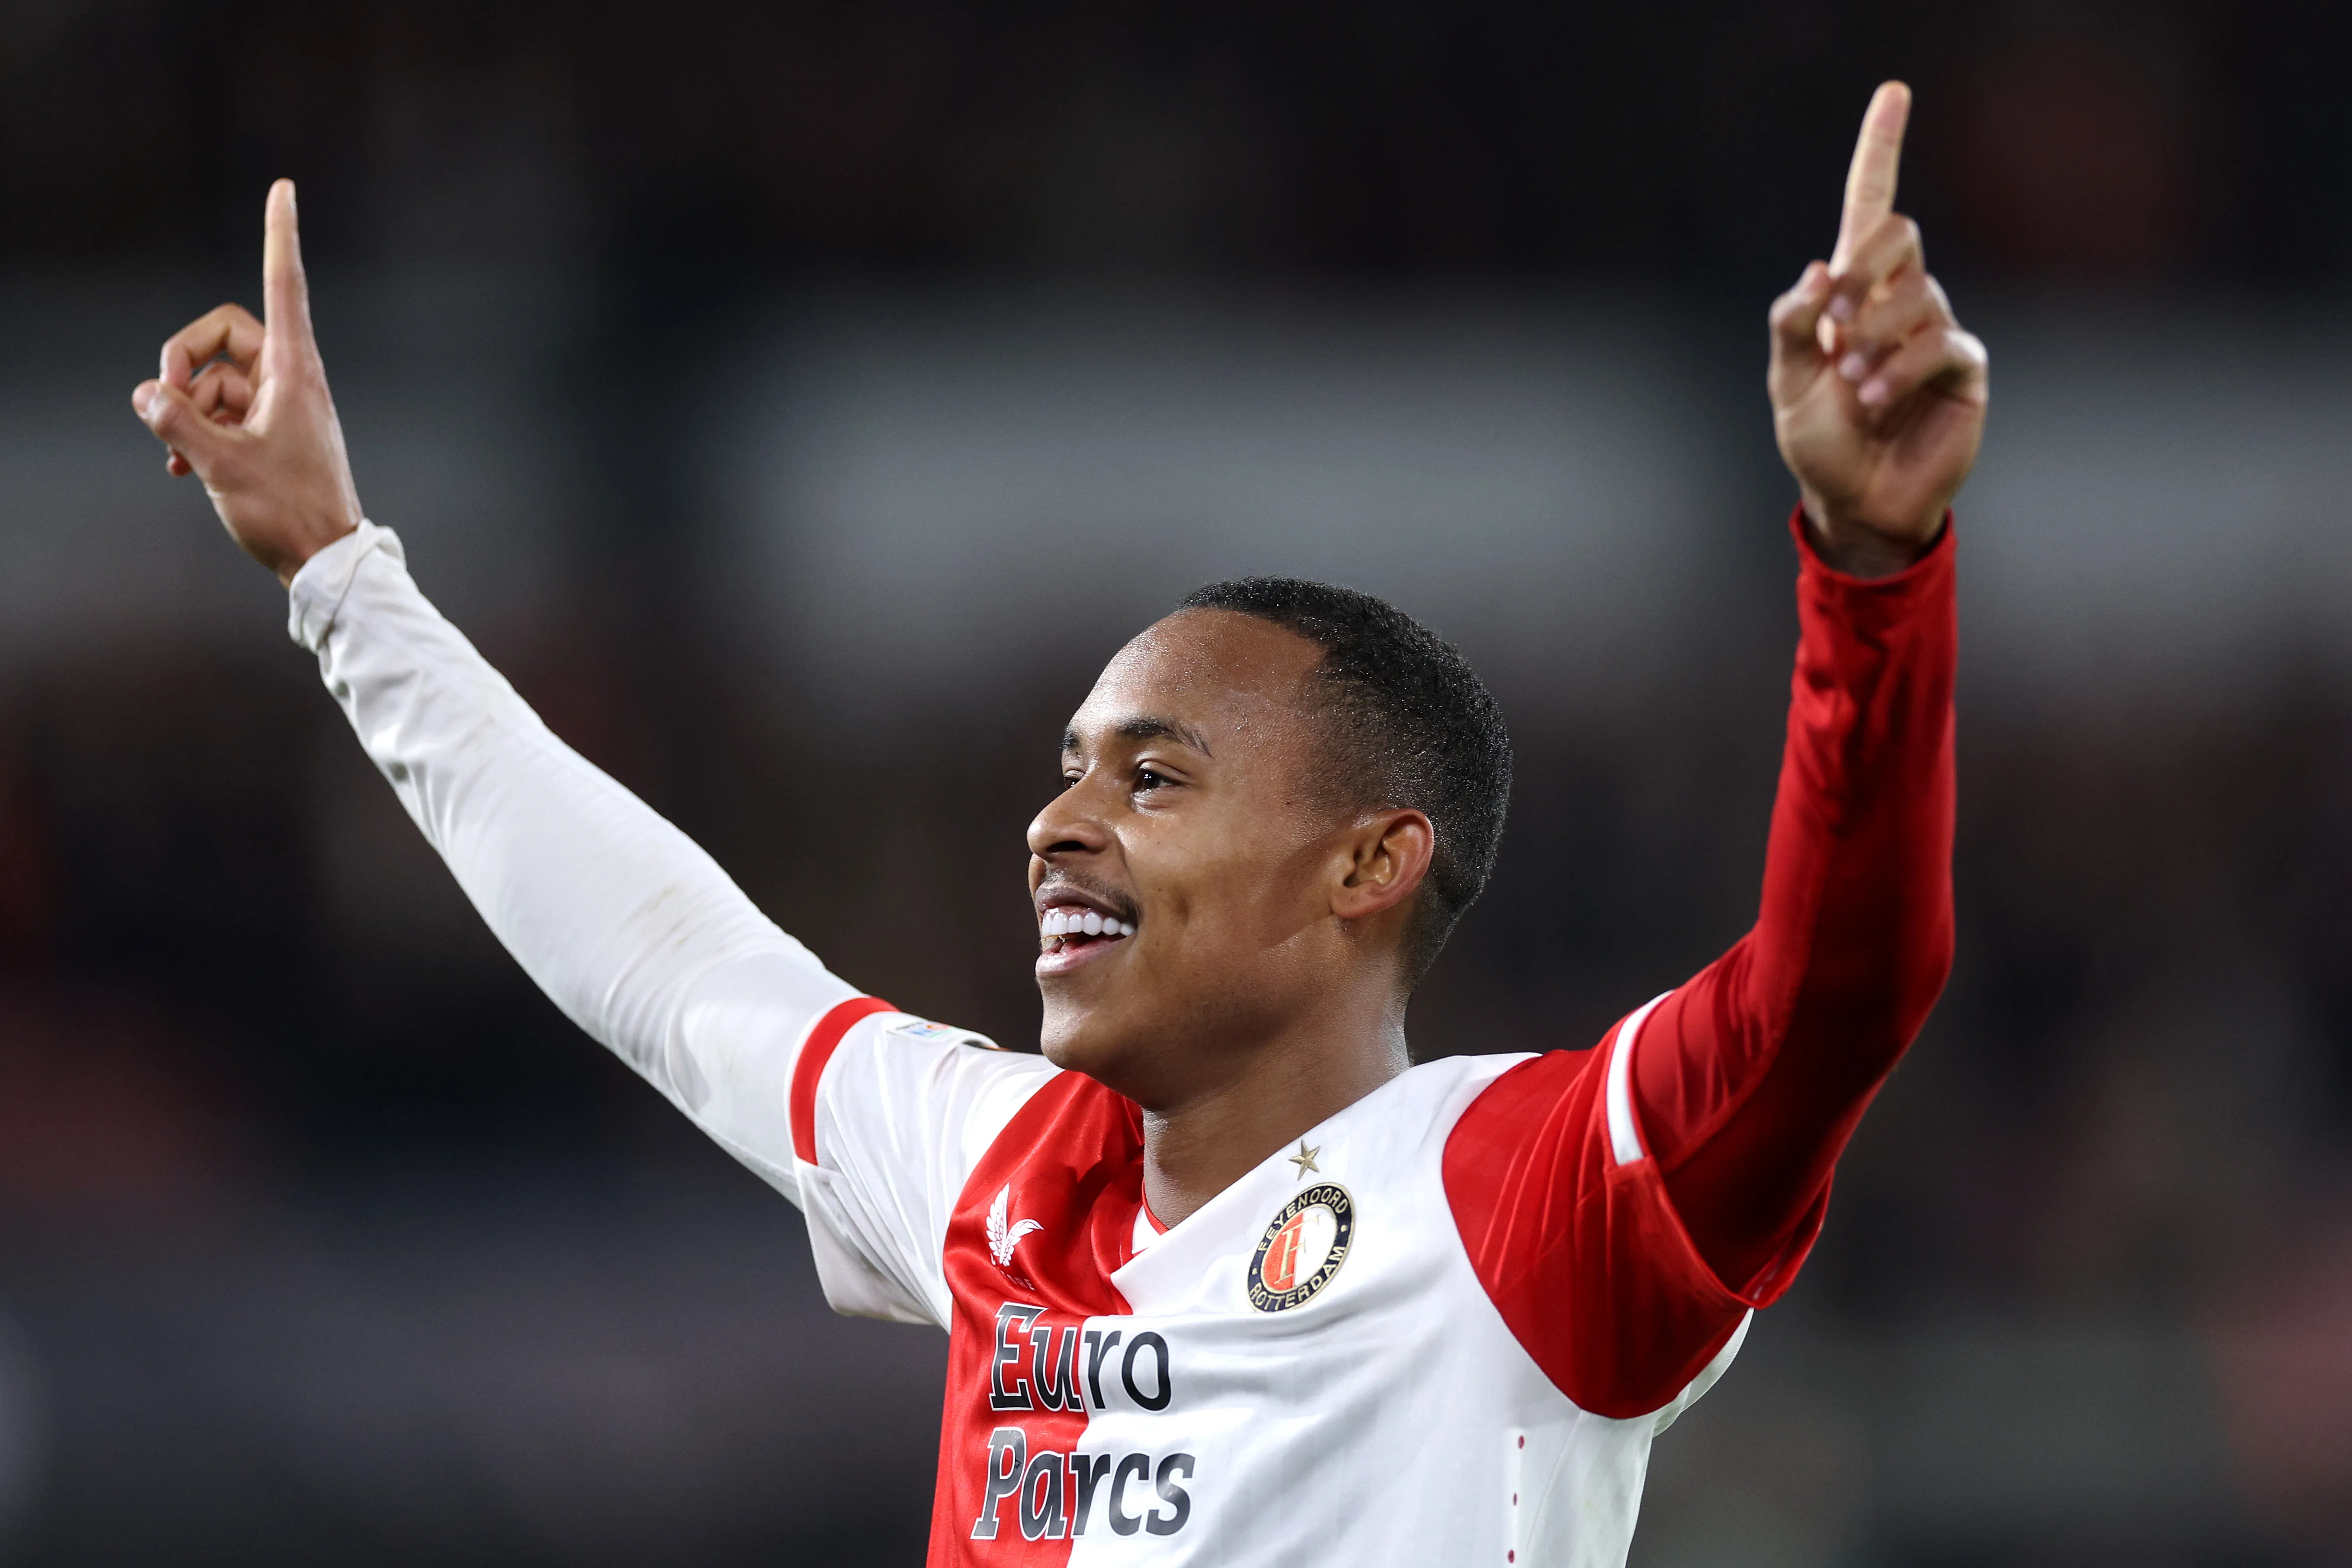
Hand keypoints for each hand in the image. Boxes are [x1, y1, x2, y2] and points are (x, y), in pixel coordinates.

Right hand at [131, 180, 361, 585]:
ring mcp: (280, 405)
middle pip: (223, 335)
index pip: (284, 283)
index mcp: (294, 371)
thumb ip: (178, 422)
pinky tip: (183, 467)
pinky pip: (223, 410)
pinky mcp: (270, 430)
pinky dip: (199, 430)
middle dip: (185, 363)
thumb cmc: (287, 511)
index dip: (279, 235)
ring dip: (188, 409)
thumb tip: (148, 393)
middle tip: (167, 405)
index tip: (283, 189)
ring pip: (216, 379)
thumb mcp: (222, 464)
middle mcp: (291, 379)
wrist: (324, 560)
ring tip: (183, 455)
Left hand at [1769, 82, 1987, 576]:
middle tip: (1832, 327)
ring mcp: (1936, 329)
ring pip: (1916, 295)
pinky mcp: (1963, 368)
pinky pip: (1940, 345)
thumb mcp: (1788, 382)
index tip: (1893, 92)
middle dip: (1862, 272)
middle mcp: (1900, 299)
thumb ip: (1792, 325)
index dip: (1881, 149)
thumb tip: (1817, 268)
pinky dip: (1899, 371)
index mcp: (1853, 292)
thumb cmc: (1820, 440)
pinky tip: (1875, 400)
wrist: (1855, 500)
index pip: (1871, 206)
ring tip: (1853, 388)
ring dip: (1874, 341)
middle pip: (1898, 233)